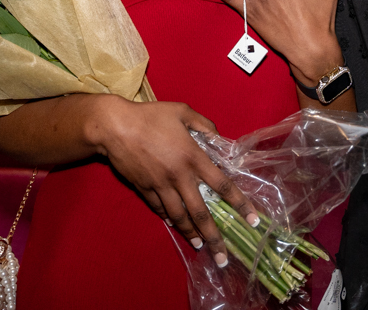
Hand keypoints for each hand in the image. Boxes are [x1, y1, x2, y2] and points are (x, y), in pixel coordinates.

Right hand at [92, 97, 258, 266]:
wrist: (114, 126)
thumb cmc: (150, 116)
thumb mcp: (182, 111)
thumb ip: (204, 125)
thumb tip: (219, 137)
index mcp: (193, 157)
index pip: (223, 185)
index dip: (240, 204)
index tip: (253, 221)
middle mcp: (180, 176)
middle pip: (201, 212)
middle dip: (214, 236)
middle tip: (223, 256)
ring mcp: (161, 186)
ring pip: (179, 217)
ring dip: (191, 234)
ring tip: (201, 246)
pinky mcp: (145, 189)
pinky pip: (160, 209)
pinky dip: (170, 219)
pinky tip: (176, 225)